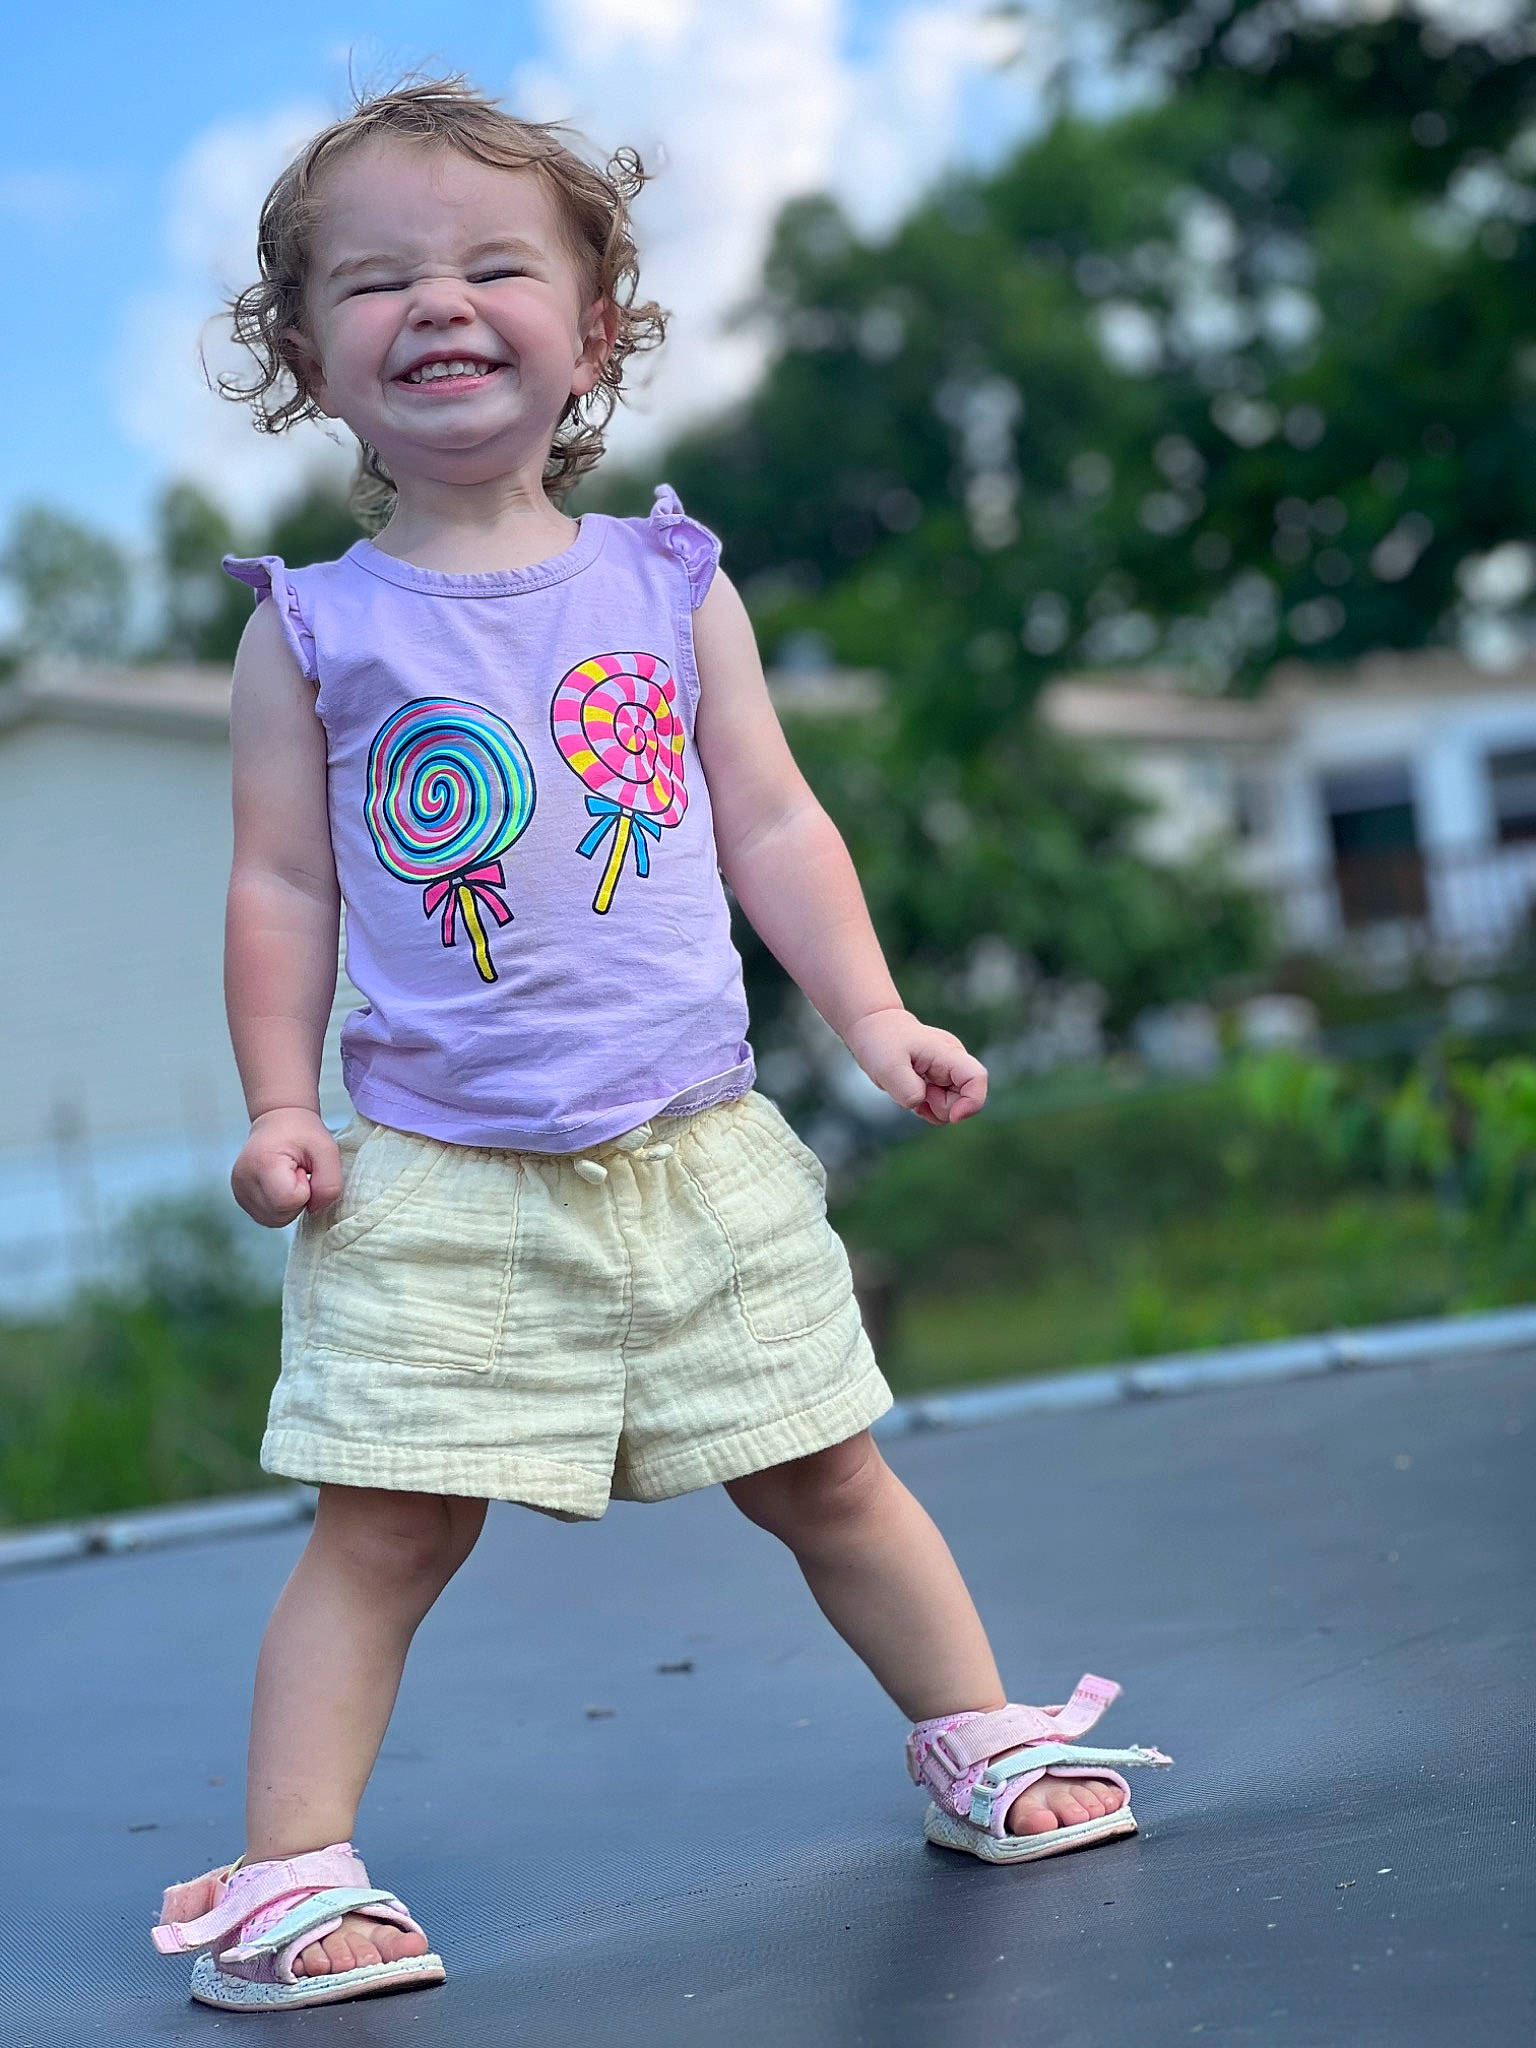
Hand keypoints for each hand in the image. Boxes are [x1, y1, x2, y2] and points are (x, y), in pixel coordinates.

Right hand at [231, 1108, 342, 1227]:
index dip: (305, 1189)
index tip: (302, 1169)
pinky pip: (267, 1217)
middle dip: (298, 1199)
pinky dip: (280, 1207)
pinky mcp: (240, 1198)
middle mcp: (243, 1181)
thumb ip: (329, 1183)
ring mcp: (239, 1191)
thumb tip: (315, 1209)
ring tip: (288, 1178)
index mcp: (263, 1164)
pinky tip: (280, 1186)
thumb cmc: (301, 1131)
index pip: (288, 1200)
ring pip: (274, 1220)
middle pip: (281, 1214)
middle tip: (297, 1172)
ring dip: (289, 1205)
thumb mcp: (327, 1149)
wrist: (278, 1120)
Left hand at [843, 1009, 987, 1125]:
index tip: (953, 1116)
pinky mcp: (939, 1080)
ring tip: (910, 1091)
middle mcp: (953, 1061)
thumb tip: (922, 1102)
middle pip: (966, 1098)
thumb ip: (908, 1090)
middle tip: (917, 1093)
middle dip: (942, 1107)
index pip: (977, 1077)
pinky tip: (912, 1094)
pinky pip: (942, 1104)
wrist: (875, 1030)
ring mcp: (947, 1071)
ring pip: (954, 1105)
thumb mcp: (888, 1068)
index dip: (973, 1102)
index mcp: (947, 1053)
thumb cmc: (882, 1042)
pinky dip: (928, 1107)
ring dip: (933, 1108)